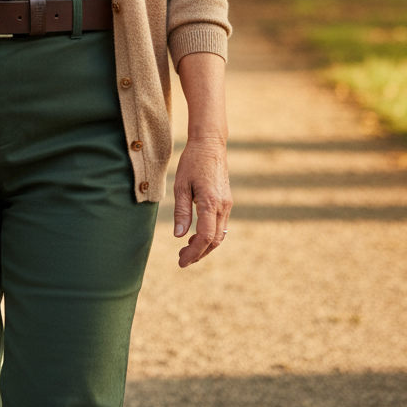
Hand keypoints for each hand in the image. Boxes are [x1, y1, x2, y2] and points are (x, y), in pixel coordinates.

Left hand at [173, 137, 231, 267]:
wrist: (210, 145)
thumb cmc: (192, 162)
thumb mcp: (181, 185)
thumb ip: (181, 211)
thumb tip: (179, 236)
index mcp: (210, 202)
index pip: (205, 237)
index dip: (194, 252)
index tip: (181, 261)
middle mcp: (223, 206)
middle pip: (214, 240)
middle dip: (199, 253)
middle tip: (182, 259)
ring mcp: (227, 204)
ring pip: (220, 235)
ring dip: (205, 246)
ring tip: (187, 250)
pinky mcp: (226, 201)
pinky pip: (221, 225)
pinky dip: (210, 236)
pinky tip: (197, 236)